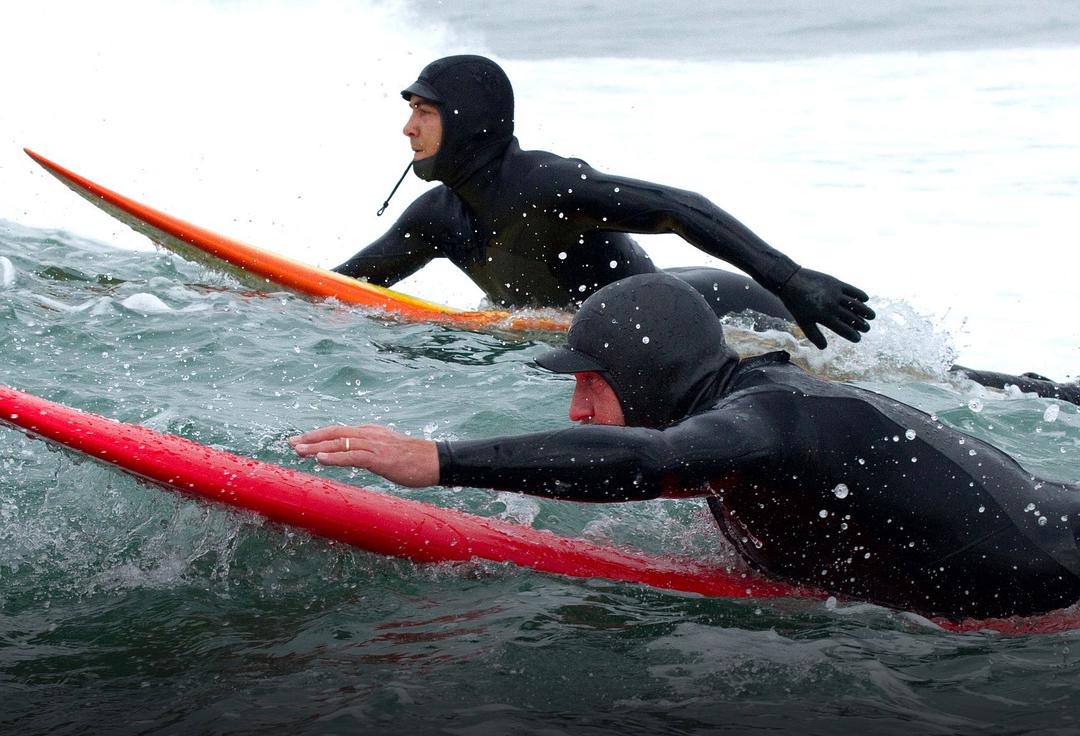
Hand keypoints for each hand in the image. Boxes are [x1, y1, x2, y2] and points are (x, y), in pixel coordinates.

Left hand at [289, 424, 438, 486]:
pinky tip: (321, 459)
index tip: (301, 441)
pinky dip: (335, 456)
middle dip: (311, 438)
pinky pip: (353, 456)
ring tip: (299, 450)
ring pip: (340, 442)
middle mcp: (369, 434)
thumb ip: (371, 452)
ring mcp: (374, 445)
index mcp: (370, 432)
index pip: (339, 431)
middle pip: (335, 433)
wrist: (435, 461)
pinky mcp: (379, 458)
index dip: (319, 435)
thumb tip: (356, 457)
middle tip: (291, 444)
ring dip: (317, 446)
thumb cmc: (414, 460)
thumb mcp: (388, 452)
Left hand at [777, 268, 874, 348]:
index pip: (843, 329)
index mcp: (824, 317)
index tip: (858, 339)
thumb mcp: (803, 322)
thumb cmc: (796, 305)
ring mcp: (835, 293)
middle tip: (867, 328)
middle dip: (861, 324)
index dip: (852, 335)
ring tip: (872, 316)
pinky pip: (852, 290)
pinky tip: (865, 299)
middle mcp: (832, 306)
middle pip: (852, 318)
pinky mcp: (836, 283)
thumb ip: (814, 335)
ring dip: (865, 311)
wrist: (791, 281)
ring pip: (855, 304)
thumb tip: (824, 347)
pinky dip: (860, 294)